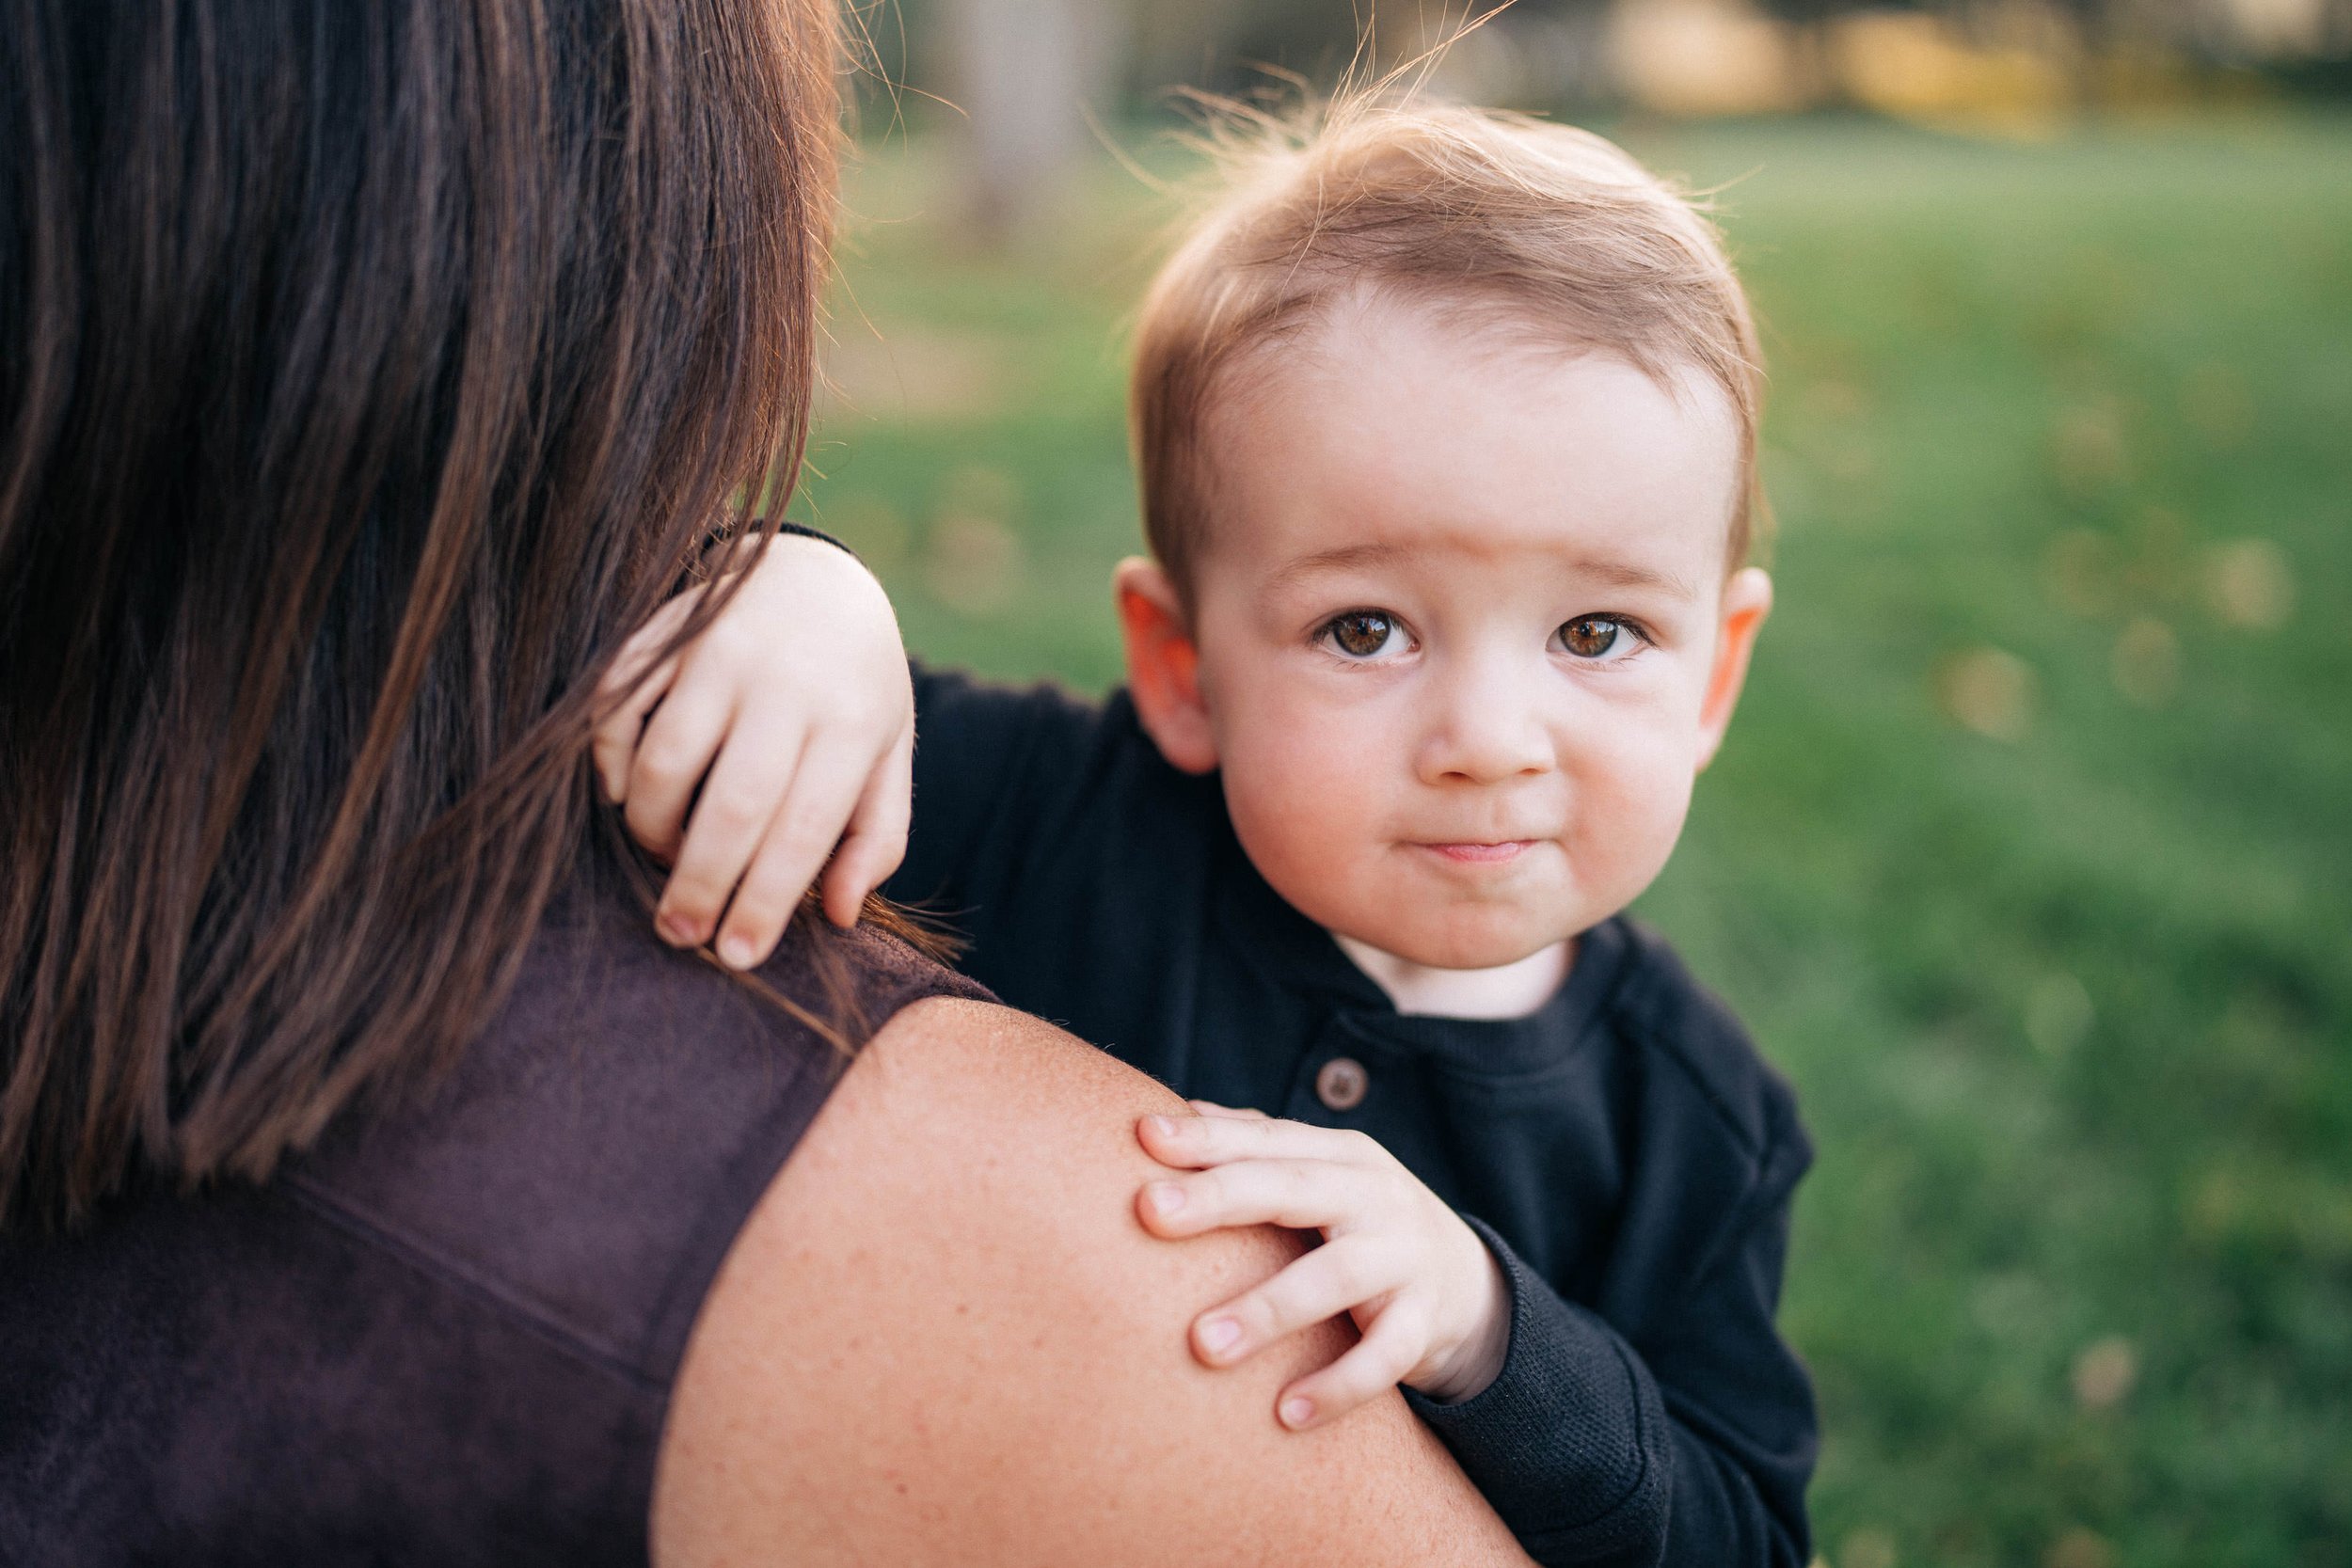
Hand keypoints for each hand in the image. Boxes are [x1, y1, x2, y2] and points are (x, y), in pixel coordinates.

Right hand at [592, 532, 912, 967]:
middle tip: (680, 934)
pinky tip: (628, 797)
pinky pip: (617, 709)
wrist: (816, 576)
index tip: (736, 956)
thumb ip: (875, 835)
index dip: (765, 900)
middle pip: (732, 805)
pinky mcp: (664, 632)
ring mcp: (719, 651)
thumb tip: (837, 916)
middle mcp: (785, 683)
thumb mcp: (888, 753)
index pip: (804, 829)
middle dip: (701, 883)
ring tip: (663, 860)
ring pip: (665, 761)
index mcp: (851, 720)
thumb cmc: (855, 687)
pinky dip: (611, 763)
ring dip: (652, 828)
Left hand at [1134, 1103, 1509, 1429]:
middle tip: (1149, 1212)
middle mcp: (1374, 1196)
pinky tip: (1285, 1414)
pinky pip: (1383, 1357)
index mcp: (1340, 1154)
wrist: (1470, 1284)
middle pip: (1293, 1188)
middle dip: (1219, 1197)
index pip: (1266, 1139)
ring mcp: (1404, 1257)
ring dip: (1268, 1311)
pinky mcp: (1424, 1323)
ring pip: (1333, 1278)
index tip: (1142, 1137)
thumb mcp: (1322, 1176)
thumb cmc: (1362, 1223)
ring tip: (1202, 1345)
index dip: (1206, 1137)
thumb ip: (1254, 1147)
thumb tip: (1162, 1122)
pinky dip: (1337, 1386)